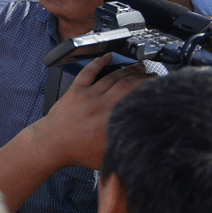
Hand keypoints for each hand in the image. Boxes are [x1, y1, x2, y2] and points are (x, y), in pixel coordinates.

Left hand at [35, 55, 151, 168]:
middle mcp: (100, 105)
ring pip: (112, 77)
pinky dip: (99, 62)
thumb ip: (126, 147)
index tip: (161, 90)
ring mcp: (87, 95)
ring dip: (128, 70)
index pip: (136, 101)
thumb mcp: (109, 156)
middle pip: (128, 85)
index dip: (151, 93)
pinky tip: (108, 56)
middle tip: (154, 75)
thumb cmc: (77, 153)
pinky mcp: (75, 90)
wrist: (50, 145)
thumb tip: (145, 142)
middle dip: (144, 78)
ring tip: (140, 67)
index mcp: (111, 121)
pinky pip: (89, 72)